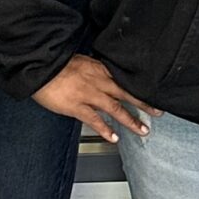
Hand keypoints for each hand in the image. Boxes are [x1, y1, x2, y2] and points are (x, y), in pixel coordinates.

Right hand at [33, 55, 156, 143]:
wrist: (40, 66)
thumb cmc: (56, 63)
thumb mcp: (81, 60)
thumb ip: (94, 69)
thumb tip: (103, 75)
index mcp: (99, 69)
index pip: (125, 79)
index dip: (139, 87)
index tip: (152, 92)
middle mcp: (98, 81)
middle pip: (127, 93)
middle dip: (144, 103)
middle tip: (158, 112)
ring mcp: (89, 94)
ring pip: (116, 108)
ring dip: (131, 120)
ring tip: (143, 130)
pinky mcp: (77, 106)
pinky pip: (95, 120)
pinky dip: (106, 130)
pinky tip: (114, 138)